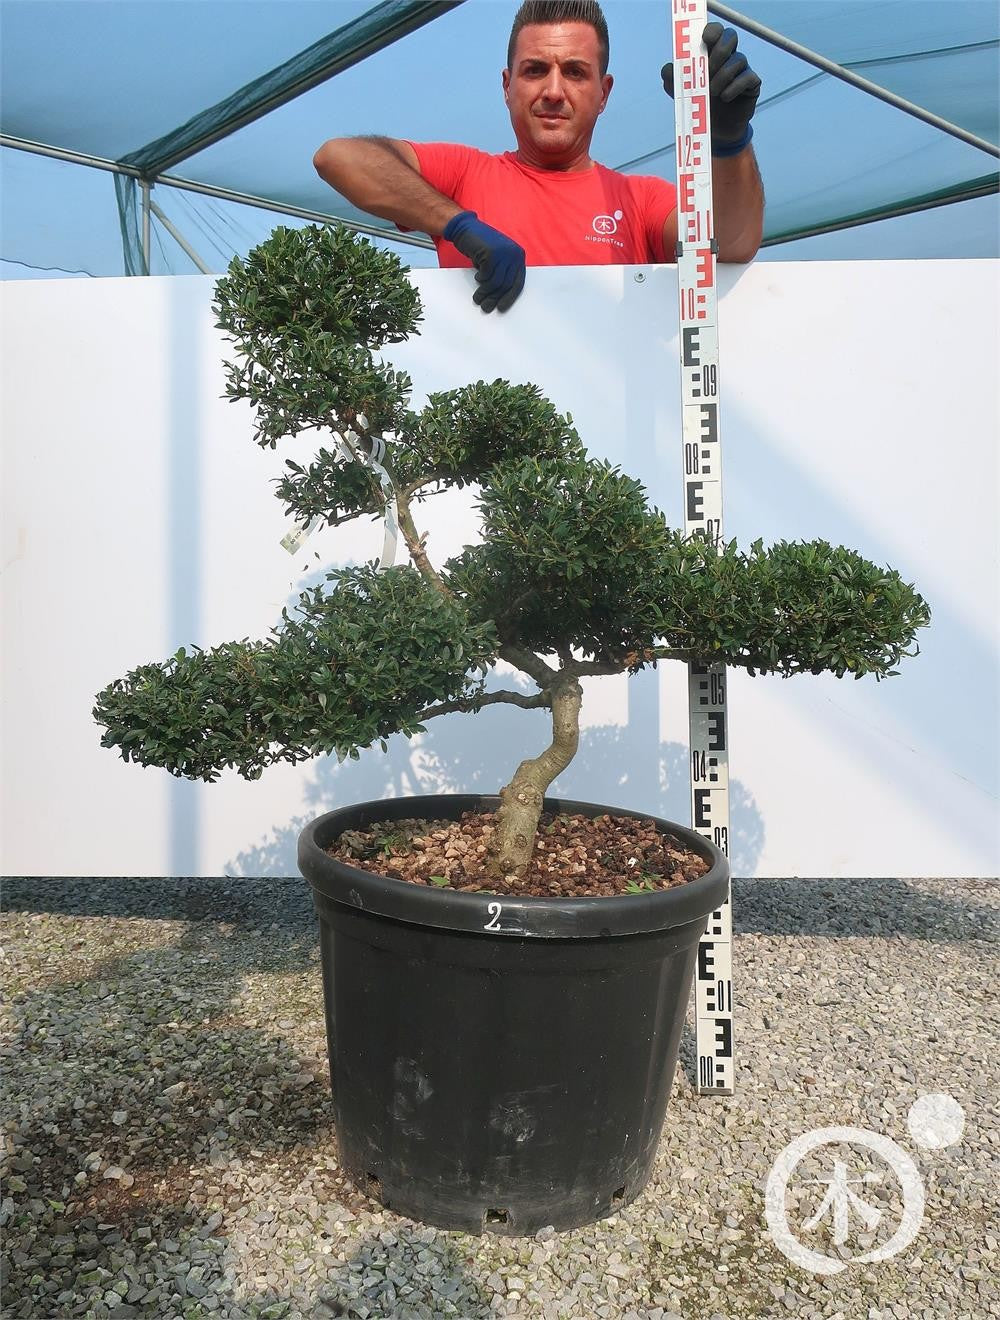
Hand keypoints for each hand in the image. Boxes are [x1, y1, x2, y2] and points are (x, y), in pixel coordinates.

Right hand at [442, 211, 525, 312]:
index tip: (501, 308)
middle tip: (486, 307)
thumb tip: (500, 298)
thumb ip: (503, 273)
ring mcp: (503, 252)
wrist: (466, 229)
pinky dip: (480, 279)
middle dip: (495, 298)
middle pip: (506, 284)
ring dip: (485, 292)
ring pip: (496, 282)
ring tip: (478, 298)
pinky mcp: (491, 253)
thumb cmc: (481, 246)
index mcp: (519, 256)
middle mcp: (514, 254)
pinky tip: (477, 278)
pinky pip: (486, 275)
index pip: (518, 283)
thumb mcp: (497, 259)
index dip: (509, 297)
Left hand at [661, 22, 761, 154]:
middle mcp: (728, 57)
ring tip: (712, 92)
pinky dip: (734, 87)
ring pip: (739, 58)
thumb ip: (672, 79)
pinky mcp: (752, 84)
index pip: (715, 31)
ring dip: (723, 75)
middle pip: (730, 36)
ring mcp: (742, 70)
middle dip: (719, 51)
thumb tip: (668, 69)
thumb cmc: (699, 106)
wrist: (714, 132)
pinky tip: (725, 97)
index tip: (705, 40)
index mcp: (711, 53)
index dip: (712, 31)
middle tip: (707, 70)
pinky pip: (748, 77)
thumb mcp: (680, 93)